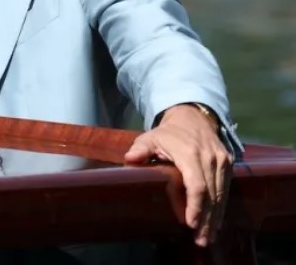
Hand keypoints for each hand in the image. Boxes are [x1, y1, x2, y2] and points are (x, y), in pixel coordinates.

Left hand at [124, 104, 232, 246]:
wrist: (193, 117)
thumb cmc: (168, 133)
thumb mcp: (150, 137)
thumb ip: (140, 148)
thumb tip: (129, 159)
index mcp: (190, 153)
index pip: (196, 184)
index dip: (195, 205)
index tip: (191, 223)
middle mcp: (210, 157)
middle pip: (211, 194)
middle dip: (206, 219)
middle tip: (201, 240)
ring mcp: (222, 161)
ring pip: (221, 194)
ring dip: (215, 217)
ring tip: (208, 237)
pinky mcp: (228, 164)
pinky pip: (226, 189)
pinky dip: (221, 207)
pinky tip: (216, 222)